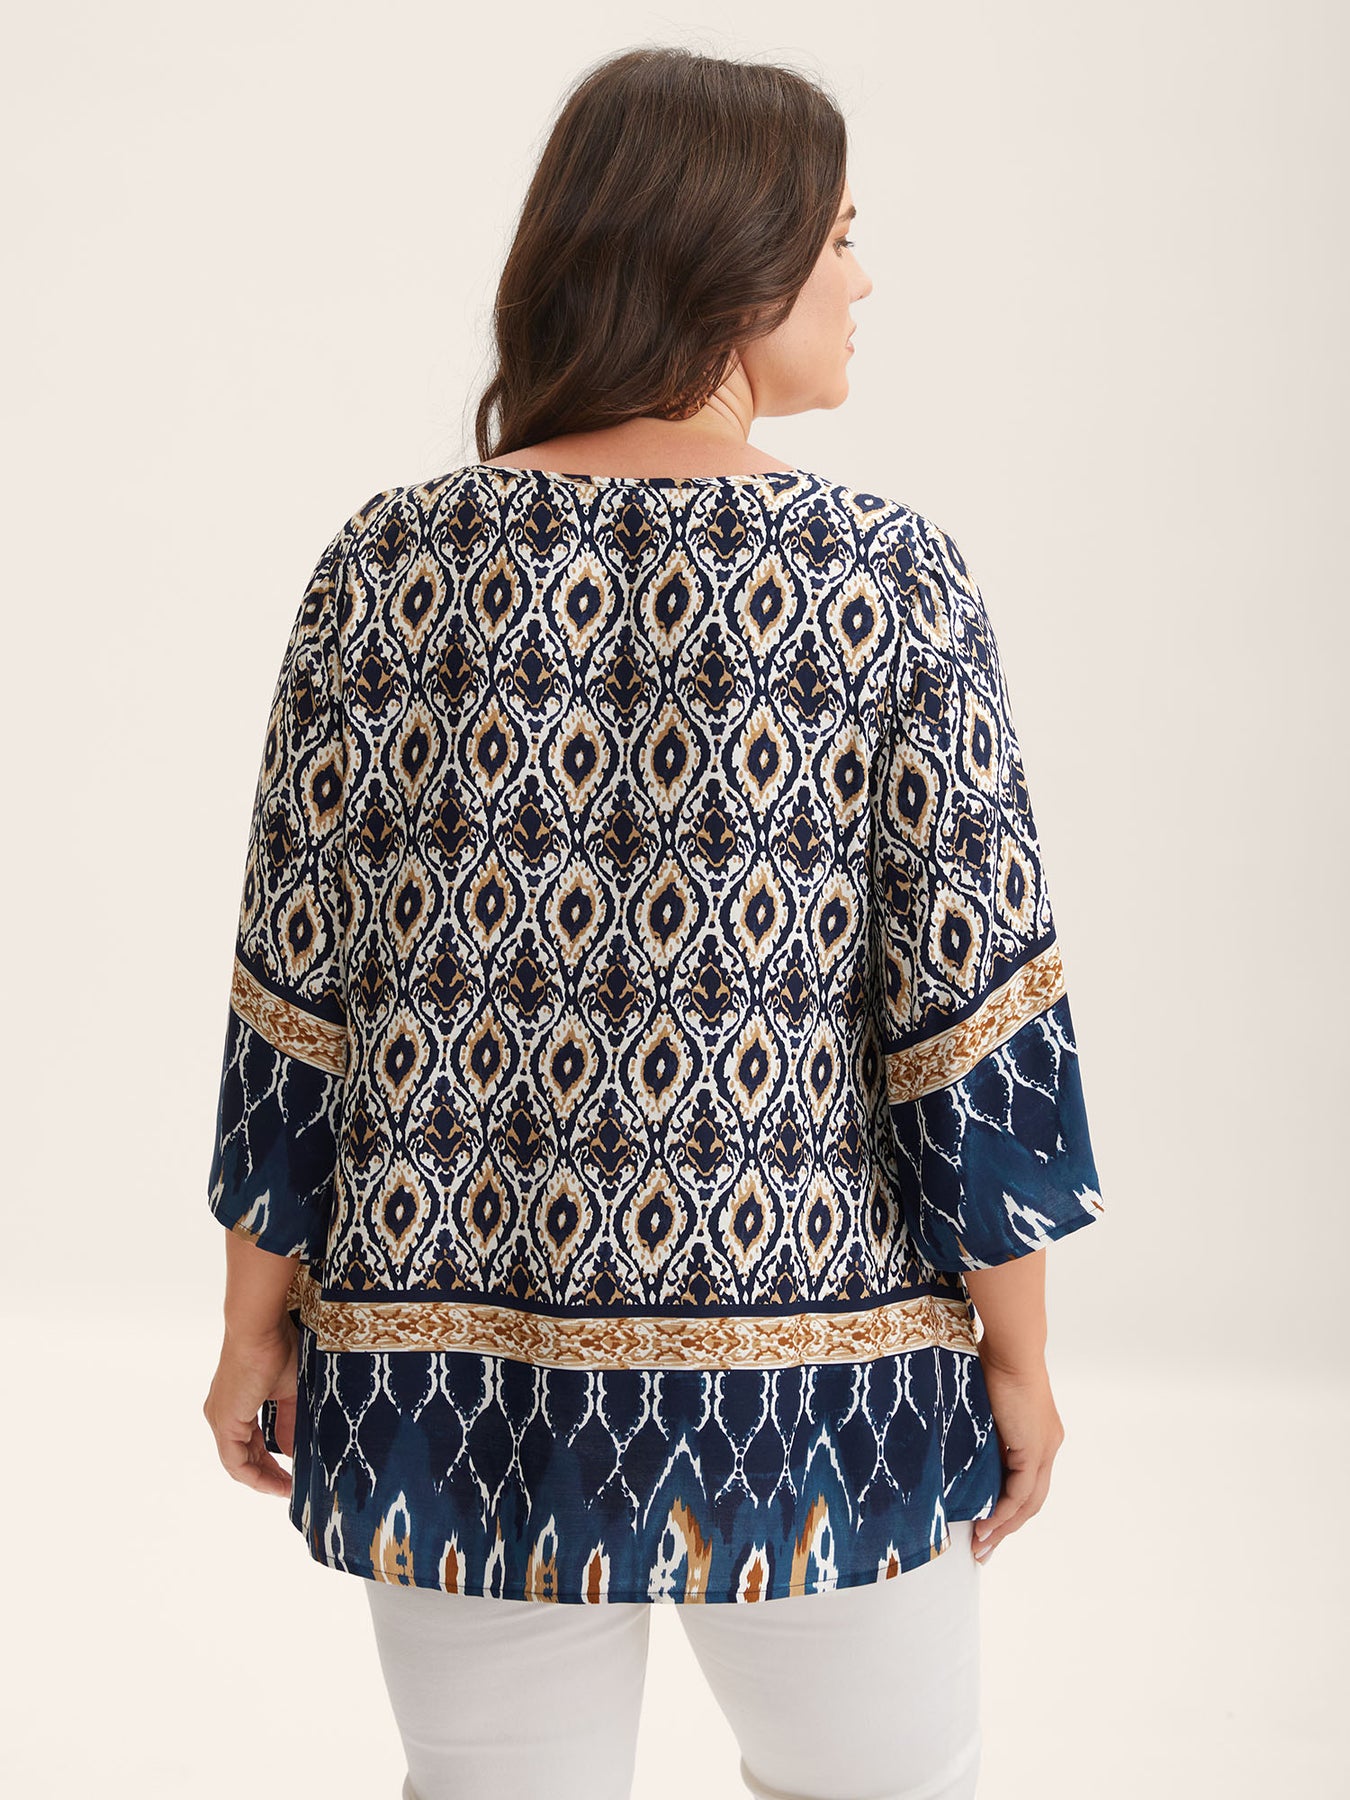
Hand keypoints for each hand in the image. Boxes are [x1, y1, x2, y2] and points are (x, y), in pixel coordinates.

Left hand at [203, 1318, 298, 1497]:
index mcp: (235, 1403)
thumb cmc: (276, 1346)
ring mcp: (221, 1418)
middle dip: (267, 1475)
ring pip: (238, 1463)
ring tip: (286, 1488)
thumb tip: (292, 1449)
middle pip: (243, 1457)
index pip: (249, 1442)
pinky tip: (276, 1481)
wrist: (260, 1328)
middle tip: (290, 1487)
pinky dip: (255, 1475)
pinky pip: (236, 1461)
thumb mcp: (289, 1390)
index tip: (290, 1473)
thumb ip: (290, 1421)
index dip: (269, 1461)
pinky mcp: (225, 1422)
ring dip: (262, 1478)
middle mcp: (222, 1414)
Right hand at [970, 1348, 1064, 1562]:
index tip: (986, 1527)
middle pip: (1031, 1501)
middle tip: (983, 1550)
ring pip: (1028, 1502)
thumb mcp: (983, 1407)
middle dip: (1006, 1529)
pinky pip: (1021, 1492)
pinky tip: (987, 1525)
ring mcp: (1044, 1448)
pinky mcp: (1035, 1449)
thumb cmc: (991, 1363)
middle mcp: (1047, 1445)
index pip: (1026, 1483)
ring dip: (1004, 1527)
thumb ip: (980, 1431)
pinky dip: (1004, 1512)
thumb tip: (956, 1444)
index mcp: (1037, 1435)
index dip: (1008, 1509)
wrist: (1009, 1349)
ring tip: (981, 1546)